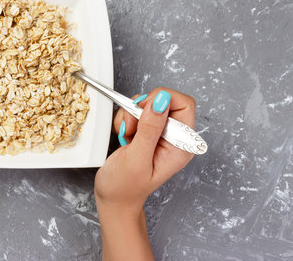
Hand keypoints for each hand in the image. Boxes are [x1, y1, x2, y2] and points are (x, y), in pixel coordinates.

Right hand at [95, 88, 195, 211]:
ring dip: (131, 115)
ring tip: (127, 135)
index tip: (144, 109)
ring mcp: (160, 134)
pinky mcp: (147, 131)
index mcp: (180, 146)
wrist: (113, 198)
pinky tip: (125, 136)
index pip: (184, 104)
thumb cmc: (125, 187)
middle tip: (132, 127)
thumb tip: (161, 100)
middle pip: (164, 101)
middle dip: (142, 108)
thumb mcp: (137, 158)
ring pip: (147, 104)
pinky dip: (126, 118)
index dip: (163, 99)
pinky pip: (136, 111)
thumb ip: (149, 129)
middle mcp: (174, 138)